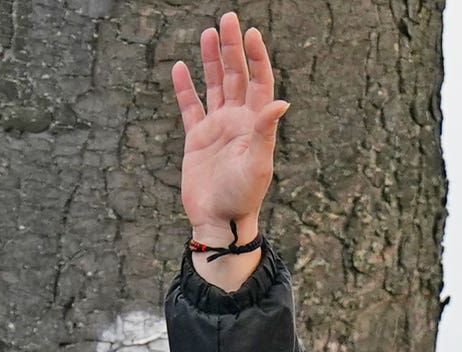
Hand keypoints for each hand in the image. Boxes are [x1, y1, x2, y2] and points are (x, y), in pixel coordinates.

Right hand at [172, 13, 285, 283]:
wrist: (219, 221)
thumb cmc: (243, 197)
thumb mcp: (258, 164)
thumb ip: (265, 131)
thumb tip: (280, 103)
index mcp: (256, 122)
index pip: (259, 80)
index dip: (256, 56)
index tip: (250, 33)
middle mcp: (237, 120)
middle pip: (236, 75)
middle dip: (231, 48)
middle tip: (227, 19)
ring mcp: (216, 128)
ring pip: (215, 86)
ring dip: (211, 61)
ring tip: (207, 35)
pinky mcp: (196, 139)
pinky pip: (190, 108)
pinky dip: (185, 89)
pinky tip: (180, 68)